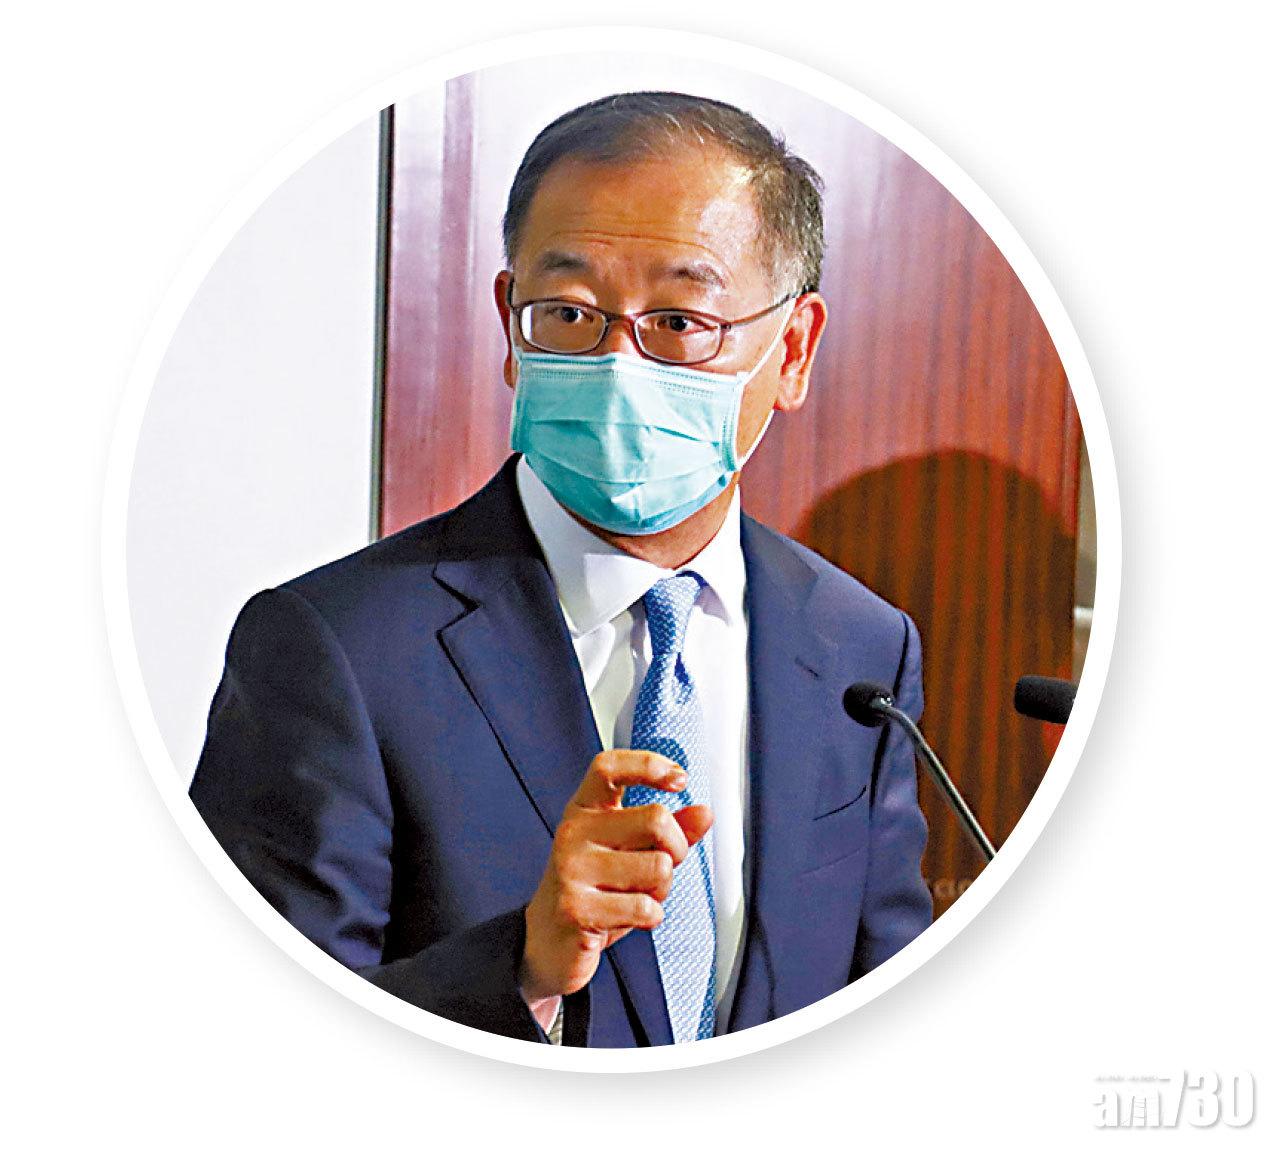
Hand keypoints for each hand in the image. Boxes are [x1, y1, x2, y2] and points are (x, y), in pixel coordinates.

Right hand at [520, 749, 713, 1004]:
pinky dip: (651, 916)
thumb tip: (704, 813)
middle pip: (656, 819)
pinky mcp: (577, 908)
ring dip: (661, 889)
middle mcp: (574, 832)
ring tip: (636, 895)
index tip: (678, 778)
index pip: (609, 767)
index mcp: (584, 810)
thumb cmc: (593, 890)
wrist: (548, 941)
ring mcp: (572, 869)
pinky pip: (645, 907)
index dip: (647, 764)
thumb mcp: (628, 852)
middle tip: (663, 866)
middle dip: (677, 848)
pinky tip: (629, 917)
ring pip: (659, 867)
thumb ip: (667, 831)